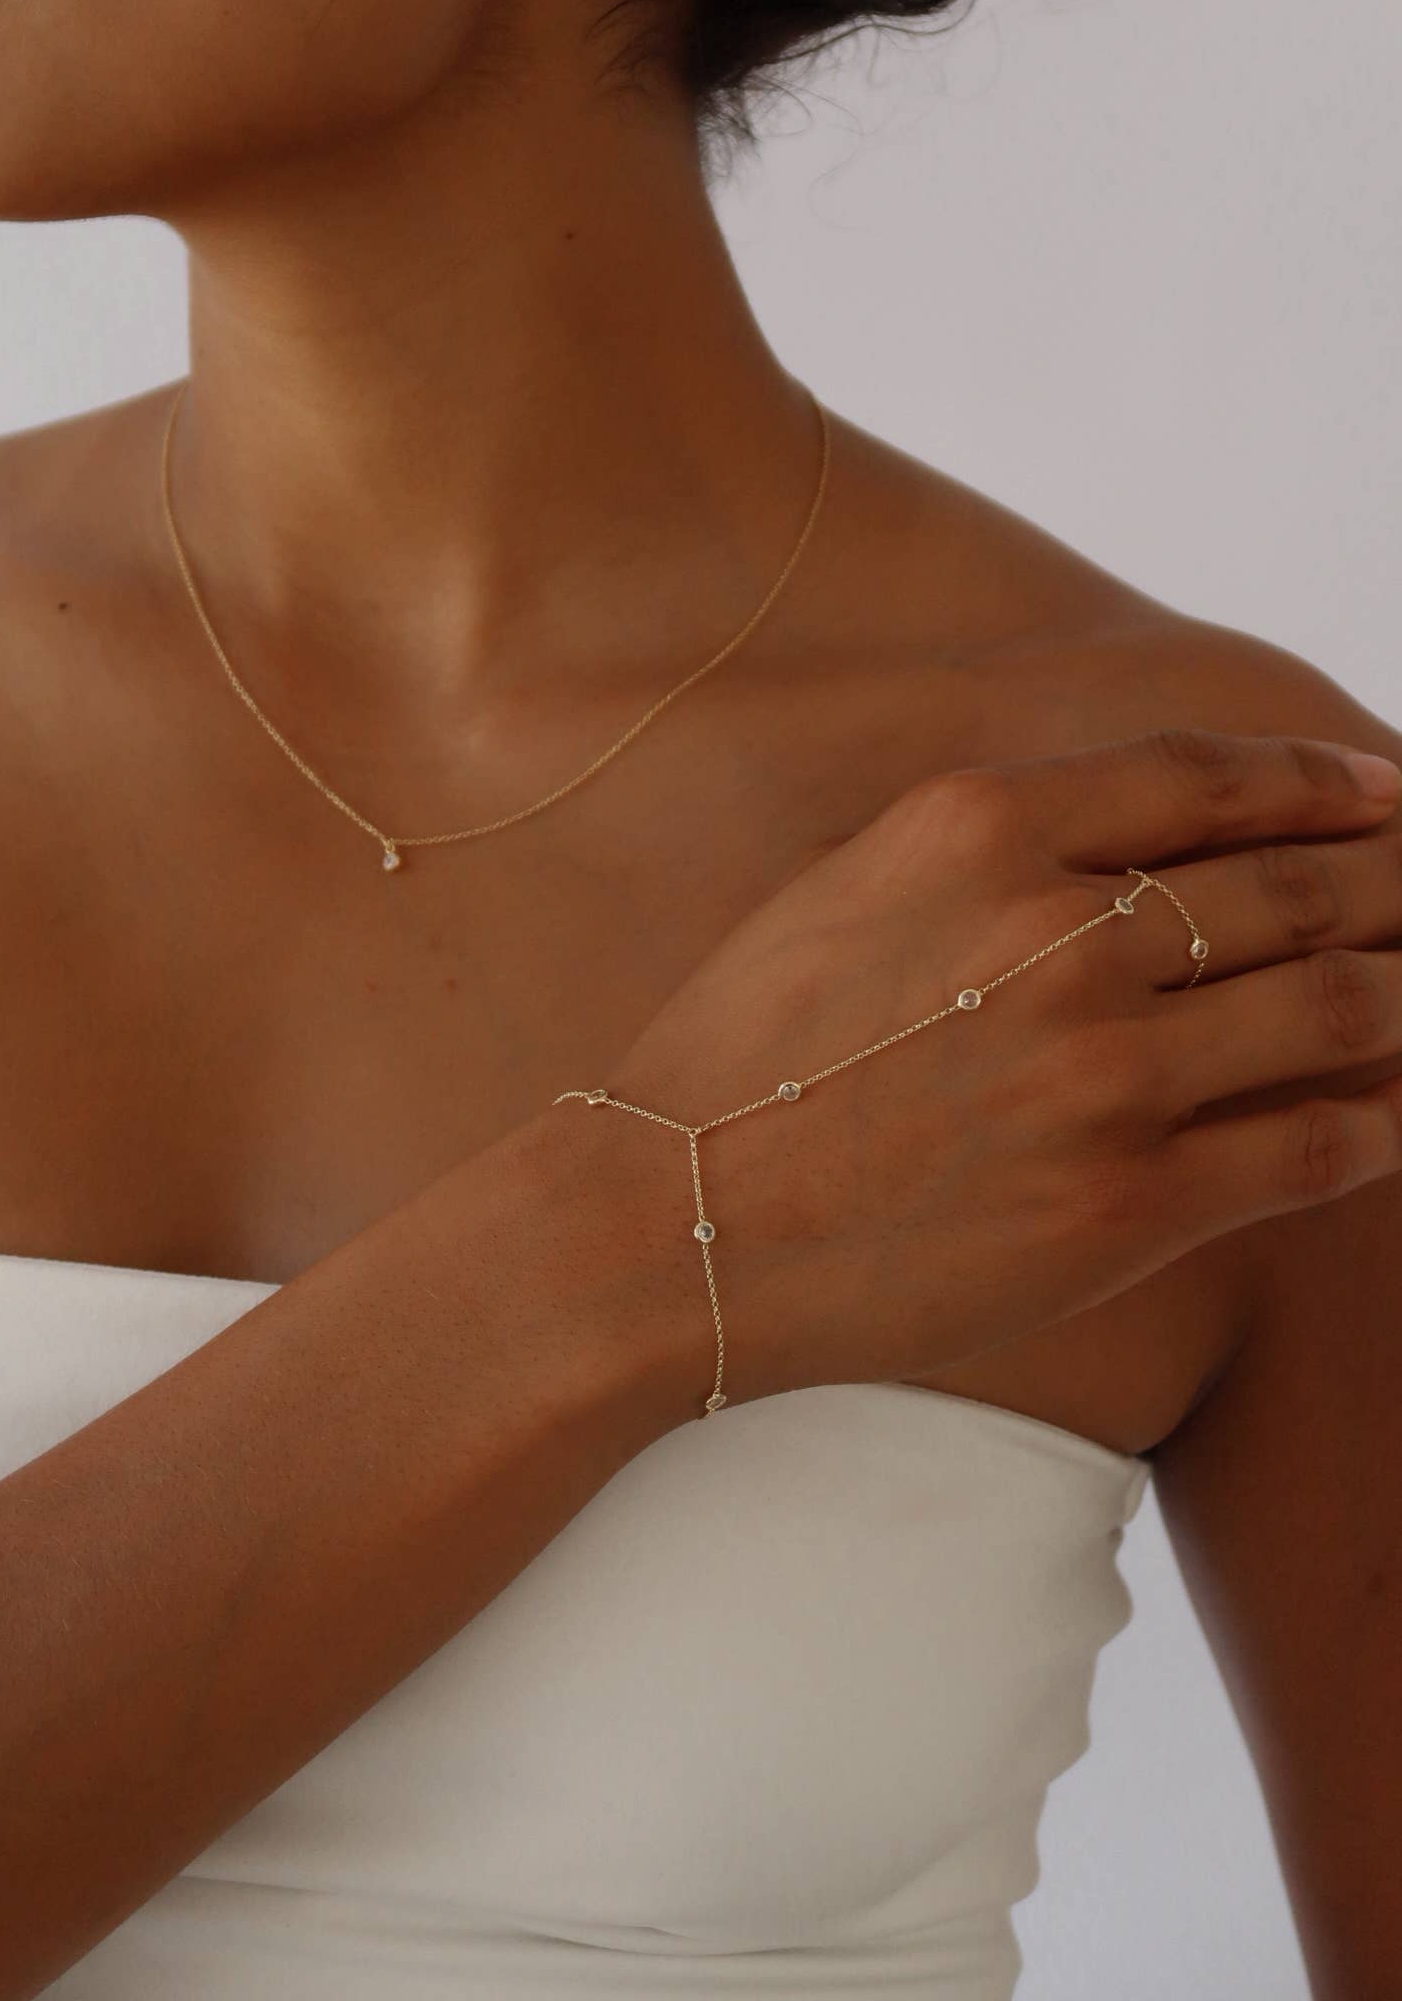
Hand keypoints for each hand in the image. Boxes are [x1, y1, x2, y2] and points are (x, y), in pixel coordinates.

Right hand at [591, 730, 1401, 1410]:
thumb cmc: (742, 1052)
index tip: (1378, 786)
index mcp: (977, 829)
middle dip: (1394, 880)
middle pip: (1293, 887)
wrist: (671, 1223)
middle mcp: (1055, 932)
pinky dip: (1382, 1121)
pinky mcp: (1125, 1203)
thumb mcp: (846, 885)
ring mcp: (1101, 1072)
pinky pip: (1310, 1147)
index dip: (1319, 779)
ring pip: (1328, 1008)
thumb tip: (1143, 842)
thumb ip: (990, 845)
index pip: (1206, 778)